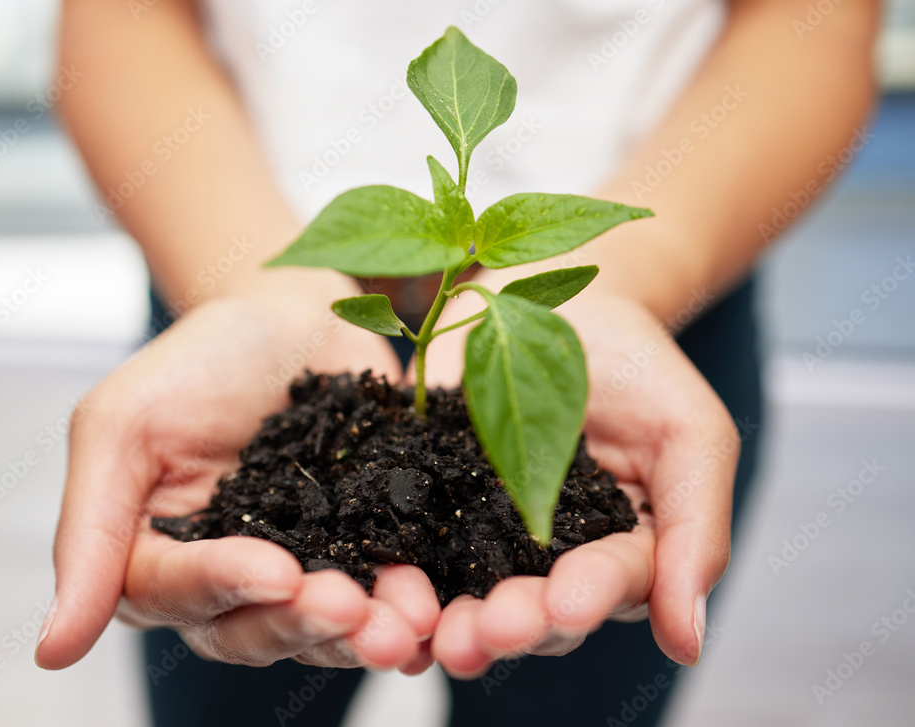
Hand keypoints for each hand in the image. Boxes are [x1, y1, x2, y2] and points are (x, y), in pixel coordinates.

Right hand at [36, 290, 440, 672]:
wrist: (291, 312)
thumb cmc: (197, 357)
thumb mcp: (122, 424)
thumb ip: (90, 533)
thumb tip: (51, 651)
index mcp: (160, 554)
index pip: (182, 592)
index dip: (228, 588)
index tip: (278, 572)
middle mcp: (232, 577)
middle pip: (257, 630)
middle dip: (306, 624)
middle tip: (355, 610)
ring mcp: (305, 564)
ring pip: (324, 627)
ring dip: (364, 633)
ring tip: (407, 623)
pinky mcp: (366, 544)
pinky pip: (384, 587)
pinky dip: (407, 603)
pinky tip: (433, 610)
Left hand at [420, 287, 737, 676]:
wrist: (559, 304)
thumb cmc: (639, 369)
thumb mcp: (691, 433)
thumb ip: (695, 529)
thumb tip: (689, 646)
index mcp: (619, 553)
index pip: (608, 586)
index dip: (586, 599)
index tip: (565, 606)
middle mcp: (546, 561)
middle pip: (532, 610)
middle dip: (511, 624)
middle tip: (487, 631)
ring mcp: (480, 533)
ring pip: (468, 594)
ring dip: (450, 620)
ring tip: (434, 632)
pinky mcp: (426, 499)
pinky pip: (408, 541)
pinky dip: (395, 570)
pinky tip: (384, 589)